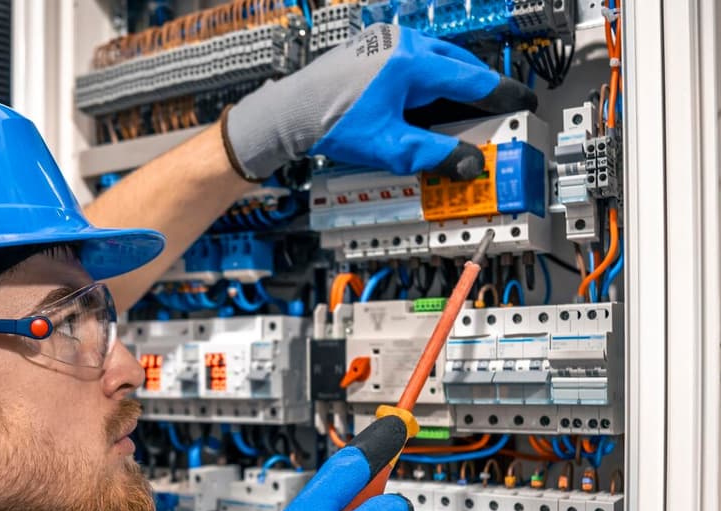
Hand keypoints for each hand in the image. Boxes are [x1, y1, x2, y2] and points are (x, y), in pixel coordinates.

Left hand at [223, 23, 536, 180]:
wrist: (288, 114)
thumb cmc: (331, 124)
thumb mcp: (390, 147)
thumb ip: (434, 155)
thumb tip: (470, 165)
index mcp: (412, 62)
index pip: (472, 79)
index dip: (502, 95)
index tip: (525, 104)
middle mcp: (402, 43)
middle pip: (458, 65)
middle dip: (479, 90)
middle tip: (498, 111)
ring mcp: (385, 43)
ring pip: (437, 62)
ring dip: (453, 86)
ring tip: (465, 111)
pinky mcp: (372, 50)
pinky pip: (415, 62)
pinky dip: (429, 82)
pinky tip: (427, 104)